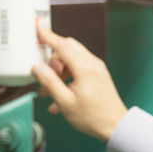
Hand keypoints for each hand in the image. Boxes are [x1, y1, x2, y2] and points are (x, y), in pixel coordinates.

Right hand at [32, 19, 128, 141]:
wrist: (116, 126)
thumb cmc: (93, 117)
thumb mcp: (65, 102)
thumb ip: (49, 82)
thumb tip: (37, 68)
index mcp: (84, 68)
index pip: (62, 45)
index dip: (47, 35)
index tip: (38, 25)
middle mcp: (92, 64)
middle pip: (67, 49)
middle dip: (52, 60)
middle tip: (44, 77)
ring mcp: (97, 69)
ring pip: (72, 60)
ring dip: (58, 72)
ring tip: (50, 92)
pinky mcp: (98, 76)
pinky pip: (78, 69)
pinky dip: (67, 78)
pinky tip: (61, 97)